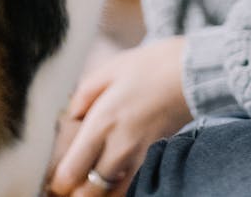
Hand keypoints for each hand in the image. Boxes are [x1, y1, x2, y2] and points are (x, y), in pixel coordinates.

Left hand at [48, 36, 191, 195]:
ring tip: (93, 178)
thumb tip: (70, 117)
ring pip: (111, 196)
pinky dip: (120, 186)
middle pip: (88, 193)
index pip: (70, 172)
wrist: (193, 71)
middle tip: (73, 179)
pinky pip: (132, 185)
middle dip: (77, 191)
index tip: (57, 174)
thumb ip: (84, 95)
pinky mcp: (155, 158)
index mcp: (102, 122)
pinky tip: (115, 172)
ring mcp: (139, 156)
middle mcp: (119, 146)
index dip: (58, 181)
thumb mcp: (110, 69)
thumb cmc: (150, 66)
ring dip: (99, 191)